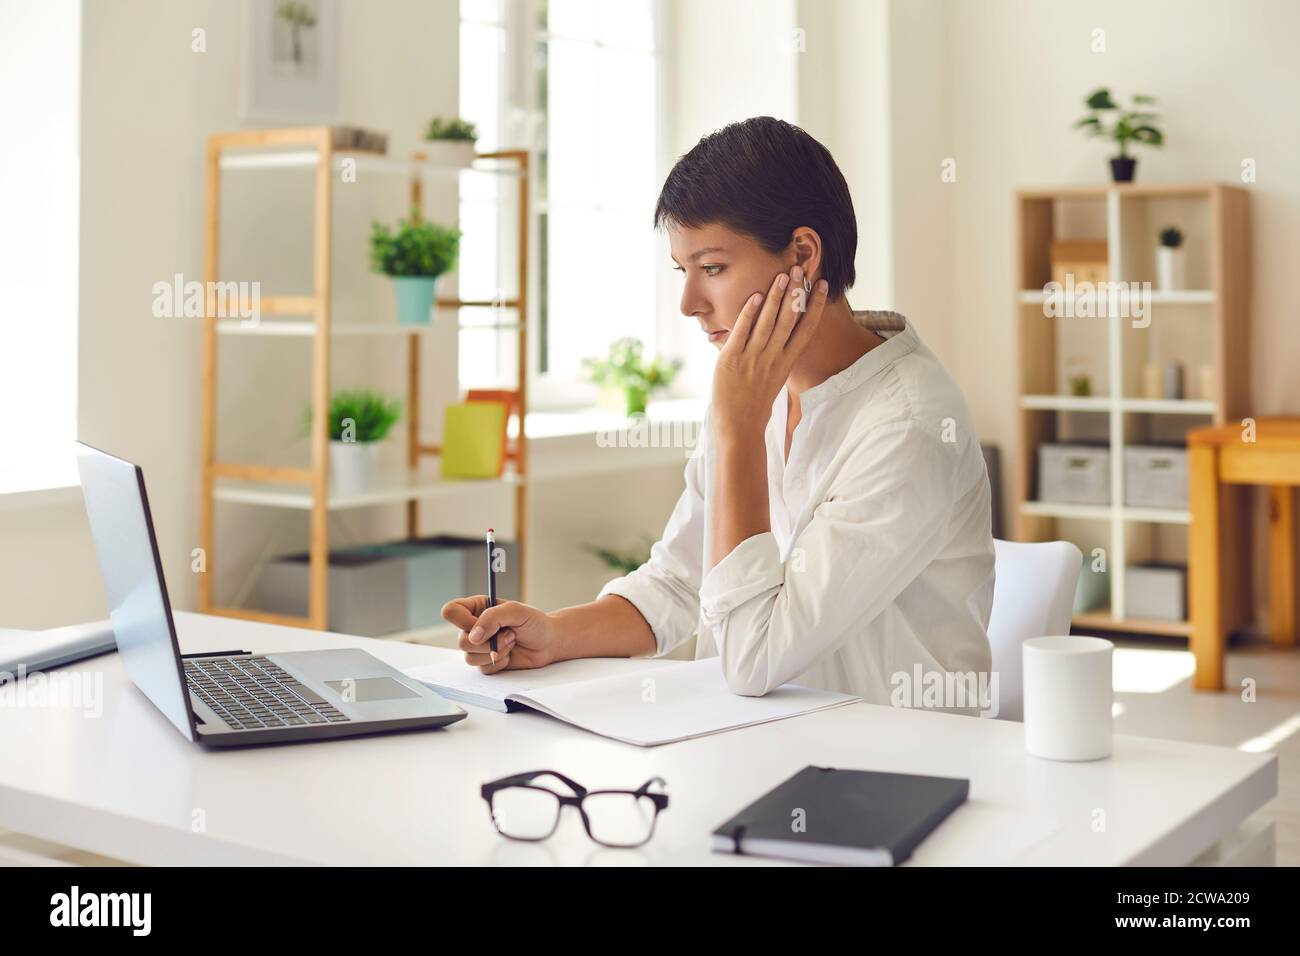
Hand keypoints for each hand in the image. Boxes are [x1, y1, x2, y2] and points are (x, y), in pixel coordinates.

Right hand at [441, 595, 562, 673]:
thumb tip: (474, 636)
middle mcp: (473, 627)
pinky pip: (482, 668)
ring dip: (496, 651)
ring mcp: (478, 646)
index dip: (461, 620)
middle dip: (489, 641)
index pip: (451, 612)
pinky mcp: (486, 662)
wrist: (548, 643)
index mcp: (476, 608)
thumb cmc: (534, 622)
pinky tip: (510, 654)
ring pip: (469, 657)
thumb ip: (492, 617)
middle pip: (461, 640)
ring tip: (512, 642)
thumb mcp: (516, 611)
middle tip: (509, 633)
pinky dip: (499, 662)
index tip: (481, 623)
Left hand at [711, 265, 828, 439]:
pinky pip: (742, 332)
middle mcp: (773, 358)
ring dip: (775, 296)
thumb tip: (779, 339)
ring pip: (768, 322)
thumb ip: (777, 356)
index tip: (822, 285)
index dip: (815, 305)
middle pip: (789, 319)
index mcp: (786, 362)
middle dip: (796, 292)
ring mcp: (753, 358)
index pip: (806, 328)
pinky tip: (755, 296)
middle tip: (801, 268)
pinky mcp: (732, 360)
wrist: (739, 428)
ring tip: (782, 275)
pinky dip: (749, 313)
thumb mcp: (773, 378)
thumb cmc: (755, 404)